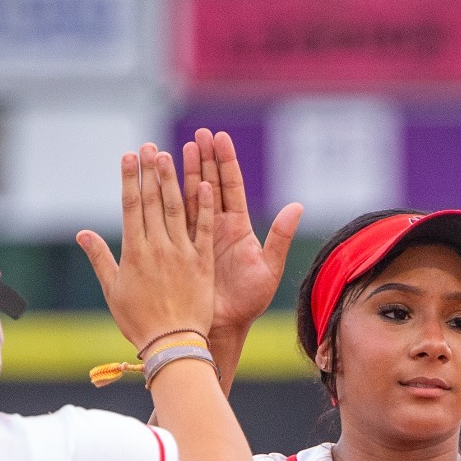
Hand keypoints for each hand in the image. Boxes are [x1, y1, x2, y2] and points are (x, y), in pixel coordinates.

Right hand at [77, 144, 214, 350]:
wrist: (172, 344)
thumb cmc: (139, 321)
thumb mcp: (113, 290)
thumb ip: (100, 258)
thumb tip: (83, 233)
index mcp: (135, 252)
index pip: (132, 206)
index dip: (129, 179)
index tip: (128, 157)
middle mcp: (158, 247)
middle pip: (153, 201)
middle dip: (150, 171)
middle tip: (148, 146)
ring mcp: (182, 253)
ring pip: (177, 209)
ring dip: (173, 180)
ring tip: (170, 155)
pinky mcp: (202, 263)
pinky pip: (204, 230)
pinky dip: (204, 207)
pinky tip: (204, 185)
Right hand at [182, 129, 302, 335]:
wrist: (224, 326)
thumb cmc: (249, 301)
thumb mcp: (269, 269)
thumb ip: (281, 237)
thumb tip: (297, 206)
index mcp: (238, 227)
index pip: (231, 185)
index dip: (225, 161)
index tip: (220, 137)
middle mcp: (218, 226)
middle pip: (209, 184)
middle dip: (204, 158)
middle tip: (199, 133)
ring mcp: (198, 235)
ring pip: (190, 196)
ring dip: (184, 172)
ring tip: (179, 147)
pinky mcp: (182, 247)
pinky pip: (175, 219)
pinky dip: (169, 199)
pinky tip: (163, 179)